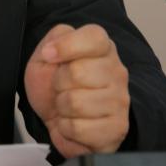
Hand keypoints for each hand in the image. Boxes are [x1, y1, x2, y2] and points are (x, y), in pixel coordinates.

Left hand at [24, 24, 129, 157]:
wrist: (55, 116)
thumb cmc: (52, 83)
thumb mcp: (44, 54)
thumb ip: (53, 40)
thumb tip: (52, 50)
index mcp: (103, 48)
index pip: (94, 37)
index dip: (65, 46)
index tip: (48, 55)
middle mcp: (117, 71)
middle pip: (77, 72)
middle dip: (58, 83)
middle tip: (61, 87)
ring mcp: (120, 100)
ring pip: (75, 103)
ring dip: (61, 107)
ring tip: (67, 105)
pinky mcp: (118, 128)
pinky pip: (78, 128)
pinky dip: (66, 128)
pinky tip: (73, 122)